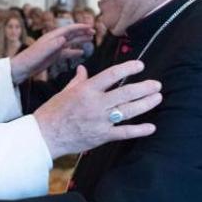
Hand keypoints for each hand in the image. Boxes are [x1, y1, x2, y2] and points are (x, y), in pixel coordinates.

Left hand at [10, 24, 93, 83]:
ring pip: (70, 42)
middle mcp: (53, 41)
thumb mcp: (41, 52)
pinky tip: (81, 53)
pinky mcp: (53, 56)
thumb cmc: (29, 60)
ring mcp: (53, 48)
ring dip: (80, 40)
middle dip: (82, 32)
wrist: (20, 69)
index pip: (68, 29)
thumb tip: (64, 38)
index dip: (79, 27)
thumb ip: (53, 45)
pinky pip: (66, 52)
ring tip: (91, 39)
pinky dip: (74, 52)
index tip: (90, 26)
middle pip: (71, 34)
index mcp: (51, 37)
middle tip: (94, 31)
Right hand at [34, 60, 161, 158]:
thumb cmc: (52, 112)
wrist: (44, 136)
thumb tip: (84, 68)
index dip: (128, 68)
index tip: (141, 65)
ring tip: (157, 98)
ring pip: (128, 111)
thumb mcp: (64, 92)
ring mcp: (99, 121)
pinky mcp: (101, 136)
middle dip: (144, 88)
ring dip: (146, 104)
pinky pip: (124, 133)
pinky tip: (151, 127)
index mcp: (86, 89)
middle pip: (126, 93)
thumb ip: (78, 80)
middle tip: (157, 85)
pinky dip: (139, 130)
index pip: (112, 74)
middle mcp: (95, 104)